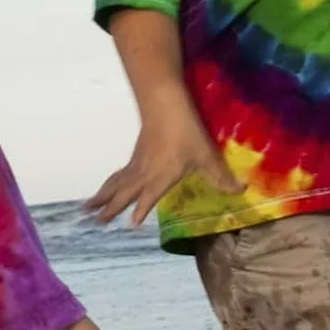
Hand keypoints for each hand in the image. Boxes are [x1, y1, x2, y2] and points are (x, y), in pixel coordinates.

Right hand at [83, 109, 242, 227]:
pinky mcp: (136, 155)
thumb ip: (221, 176)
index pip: (147, 198)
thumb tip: (241, 190)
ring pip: (116, 183)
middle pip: (123, 193)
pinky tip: (108, 187)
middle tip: (96, 221)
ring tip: (87, 208)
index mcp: (160, 177)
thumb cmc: (186, 132)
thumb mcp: (206, 155)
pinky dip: (110, 184)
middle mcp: (144, 173)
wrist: (164, 104)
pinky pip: (119, 174)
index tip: (130, 225)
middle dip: (109, 208)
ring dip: (102, 196)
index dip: (140, 211)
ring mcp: (137, 164)